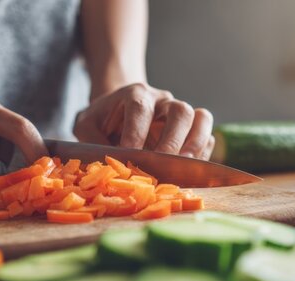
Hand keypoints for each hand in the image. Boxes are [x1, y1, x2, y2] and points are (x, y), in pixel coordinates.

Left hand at [73, 83, 214, 159]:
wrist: (119, 110)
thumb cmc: (102, 120)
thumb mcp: (86, 125)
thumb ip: (92, 141)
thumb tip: (106, 164)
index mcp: (136, 94)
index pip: (141, 109)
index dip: (136, 133)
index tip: (130, 155)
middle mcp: (163, 101)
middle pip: (181, 111)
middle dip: (173, 141)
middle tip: (162, 165)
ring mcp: (181, 113)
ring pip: (201, 118)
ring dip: (195, 145)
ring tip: (184, 169)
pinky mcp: (191, 129)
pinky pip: (207, 137)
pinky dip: (203, 154)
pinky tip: (189, 171)